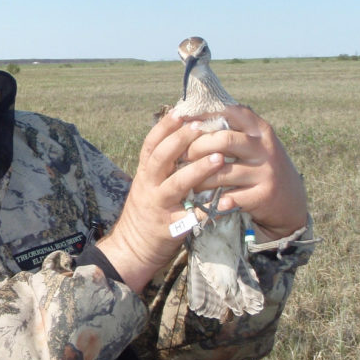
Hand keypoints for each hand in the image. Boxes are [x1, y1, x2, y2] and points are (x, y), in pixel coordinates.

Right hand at [96, 110, 228, 292]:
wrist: (132, 248)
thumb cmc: (146, 212)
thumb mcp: (147, 185)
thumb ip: (161, 165)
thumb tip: (180, 136)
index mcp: (144, 174)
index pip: (151, 145)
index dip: (164, 127)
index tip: (180, 111)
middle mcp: (148, 187)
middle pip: (161, 158)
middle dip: (180, 141)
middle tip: (201, 126)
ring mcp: (159, 207)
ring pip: (176, 184)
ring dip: (197, 170)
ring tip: (218, 158)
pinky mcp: (170, 228)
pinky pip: (192, 216)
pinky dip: (209, 208)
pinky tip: (227, 201)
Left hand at [181, 105, 307, 241]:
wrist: (289, 201)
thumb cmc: (259, 166)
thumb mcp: (253, 144)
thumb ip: (231, 129)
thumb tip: (192, 117)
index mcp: (260, 130)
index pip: (231, 112)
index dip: (204, 114)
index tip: (184, 119)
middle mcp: (264, 148)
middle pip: (223, 140)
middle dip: (197, 148)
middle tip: (182, 156)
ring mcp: (266, 172)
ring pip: (223, 171)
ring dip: (200, 178)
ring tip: (189, 182)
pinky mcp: (263, 195)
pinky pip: (231, 196)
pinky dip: (215, 200)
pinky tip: (206, 201)